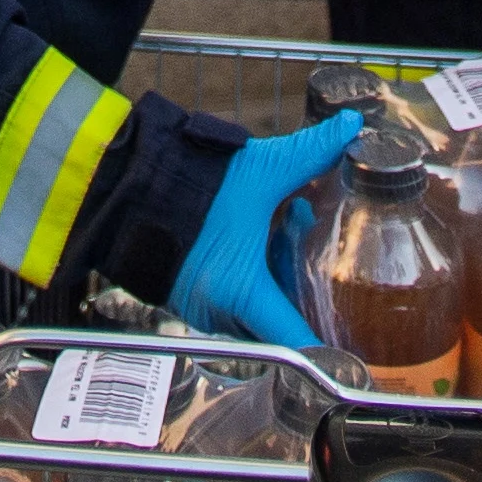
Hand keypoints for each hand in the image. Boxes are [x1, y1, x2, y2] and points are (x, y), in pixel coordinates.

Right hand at [170, 109, 360, 346]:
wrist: (129, 182)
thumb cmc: (191, 182)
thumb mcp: (260, 170)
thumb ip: (310, 153)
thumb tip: (348, 127)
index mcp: (241, 290)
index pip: (295, 339)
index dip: (327, 349)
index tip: (353, 354)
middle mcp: (220, 312)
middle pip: (280, 325)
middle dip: (303, 296)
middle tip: (321, 265)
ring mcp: (201, 308)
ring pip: (257, 314)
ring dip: (277, 283)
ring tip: (285, 235)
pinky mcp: (188, 298)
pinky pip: (233, 305)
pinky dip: (253, 280)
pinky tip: (260, 241)